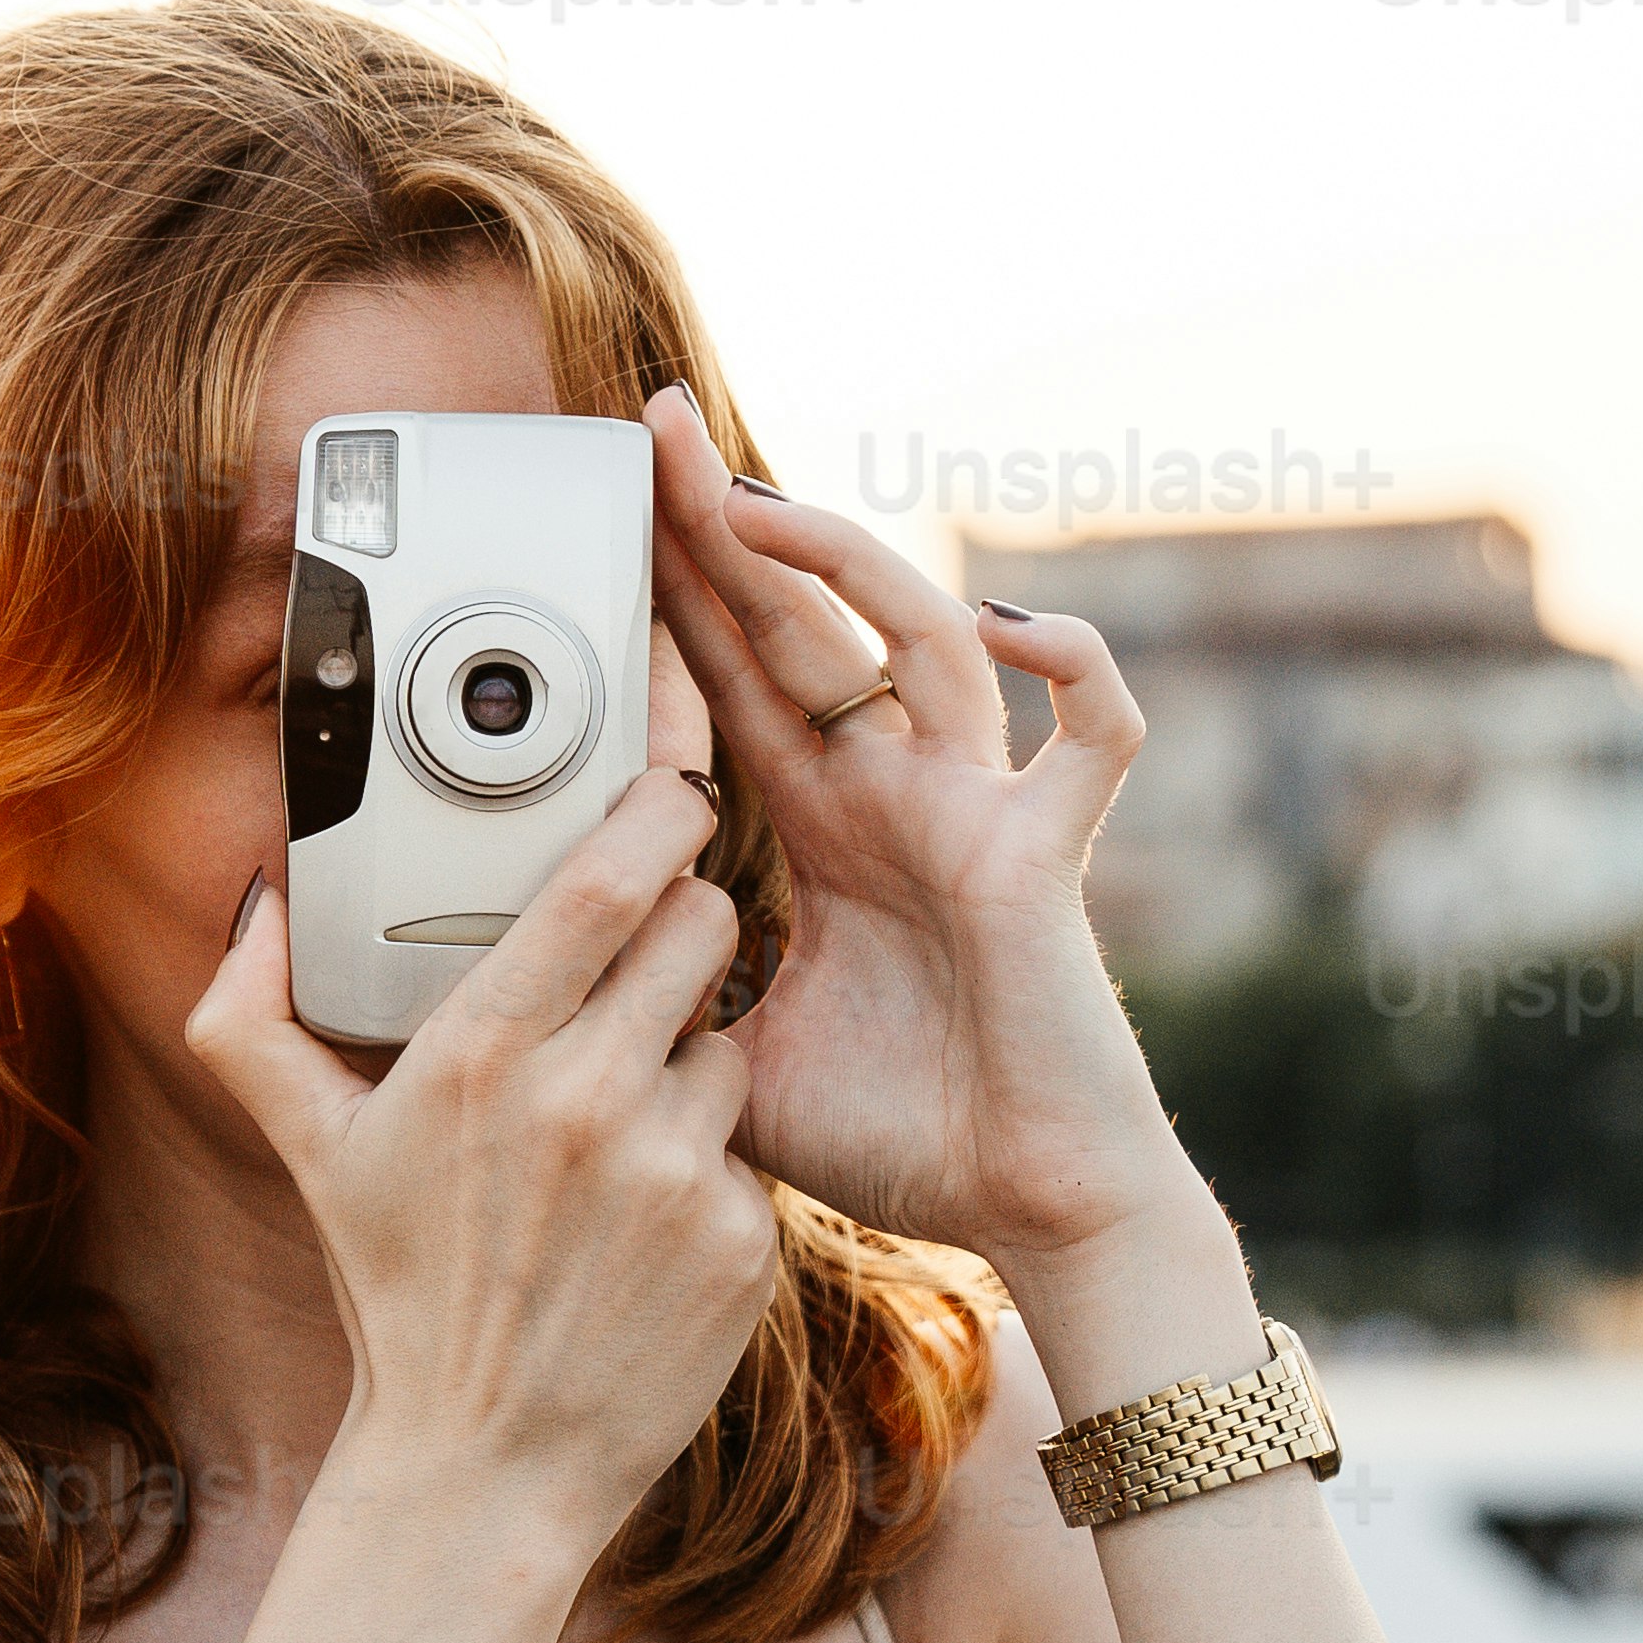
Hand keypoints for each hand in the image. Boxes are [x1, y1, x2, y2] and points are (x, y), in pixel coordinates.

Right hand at [184, 765, 778, 1568]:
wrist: (488, 1463)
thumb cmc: (402, 1295)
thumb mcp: (308, 1154)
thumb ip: (251, 1019)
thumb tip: (257, 908)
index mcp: (480, 1056)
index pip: (604, 880)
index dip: (657, 811)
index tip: (670, 794)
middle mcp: (585, 1101)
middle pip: (704, 926)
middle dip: (685, 927)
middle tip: (645, 972)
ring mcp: (673, 1172)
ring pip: (728, 1041)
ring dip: (690, 1060)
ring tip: (620, 1133)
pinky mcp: (741, 1238)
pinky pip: (748, 1150)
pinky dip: (708, 1169)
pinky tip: (646, 1221)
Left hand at [641, 386, 1188, 1271]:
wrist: (1025, 1213)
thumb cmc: (904, 1139)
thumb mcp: (729, 1057)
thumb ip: (664, 992)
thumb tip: (550, 981)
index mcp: (821, 827)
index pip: (727, 680)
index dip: (670, 597)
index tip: (602, 521)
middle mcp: (895, 792)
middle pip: (801, 623)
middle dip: (724, 524)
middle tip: (648, 429)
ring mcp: (975, 808)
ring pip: (922, 635)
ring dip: (842, 562)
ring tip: (753, 507)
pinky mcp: (1046, 853)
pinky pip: (1092, 730)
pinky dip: (1072, 664)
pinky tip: (1008, 626)